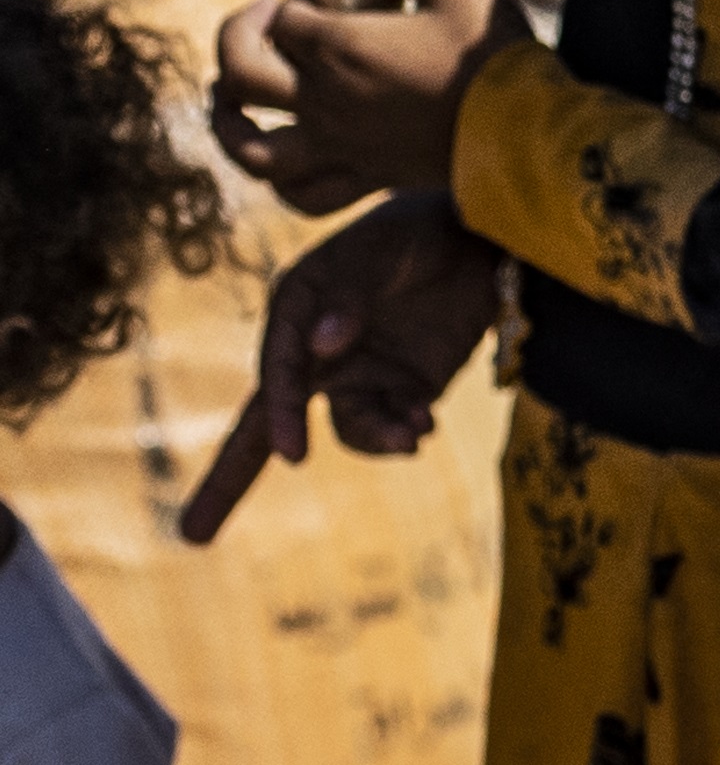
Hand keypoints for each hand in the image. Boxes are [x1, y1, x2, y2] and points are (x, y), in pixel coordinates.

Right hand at [181, 192, 501, 546]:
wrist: (481, 234)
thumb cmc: (417, 229)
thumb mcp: (383, 247)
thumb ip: (350, 291)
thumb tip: (320, 346)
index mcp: (296, 309)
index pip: (279, 372)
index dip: (283, 413)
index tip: (293, 453)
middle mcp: (316, 351)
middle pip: (267, 423)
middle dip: (229, 479)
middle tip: (193, 534)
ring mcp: (359, 374)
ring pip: (348, 428)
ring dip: (376, 440)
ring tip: (413, 435)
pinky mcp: (405, 388)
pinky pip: (393, 425)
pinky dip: (405, 433)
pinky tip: (422, 427)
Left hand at [209, 0, 507, 214]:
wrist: (527, 136)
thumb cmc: (494, 56)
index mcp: (339, 48)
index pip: (285, 16)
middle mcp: (324, 100)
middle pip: (240, 72)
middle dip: (239, 36)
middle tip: (264, 20)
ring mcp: (338, 146)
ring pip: (247, 145)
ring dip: (225, 119)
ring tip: (229, 99)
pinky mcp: (364, 180)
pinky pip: (301, 193)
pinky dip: (279, 178)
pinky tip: (285, 159)